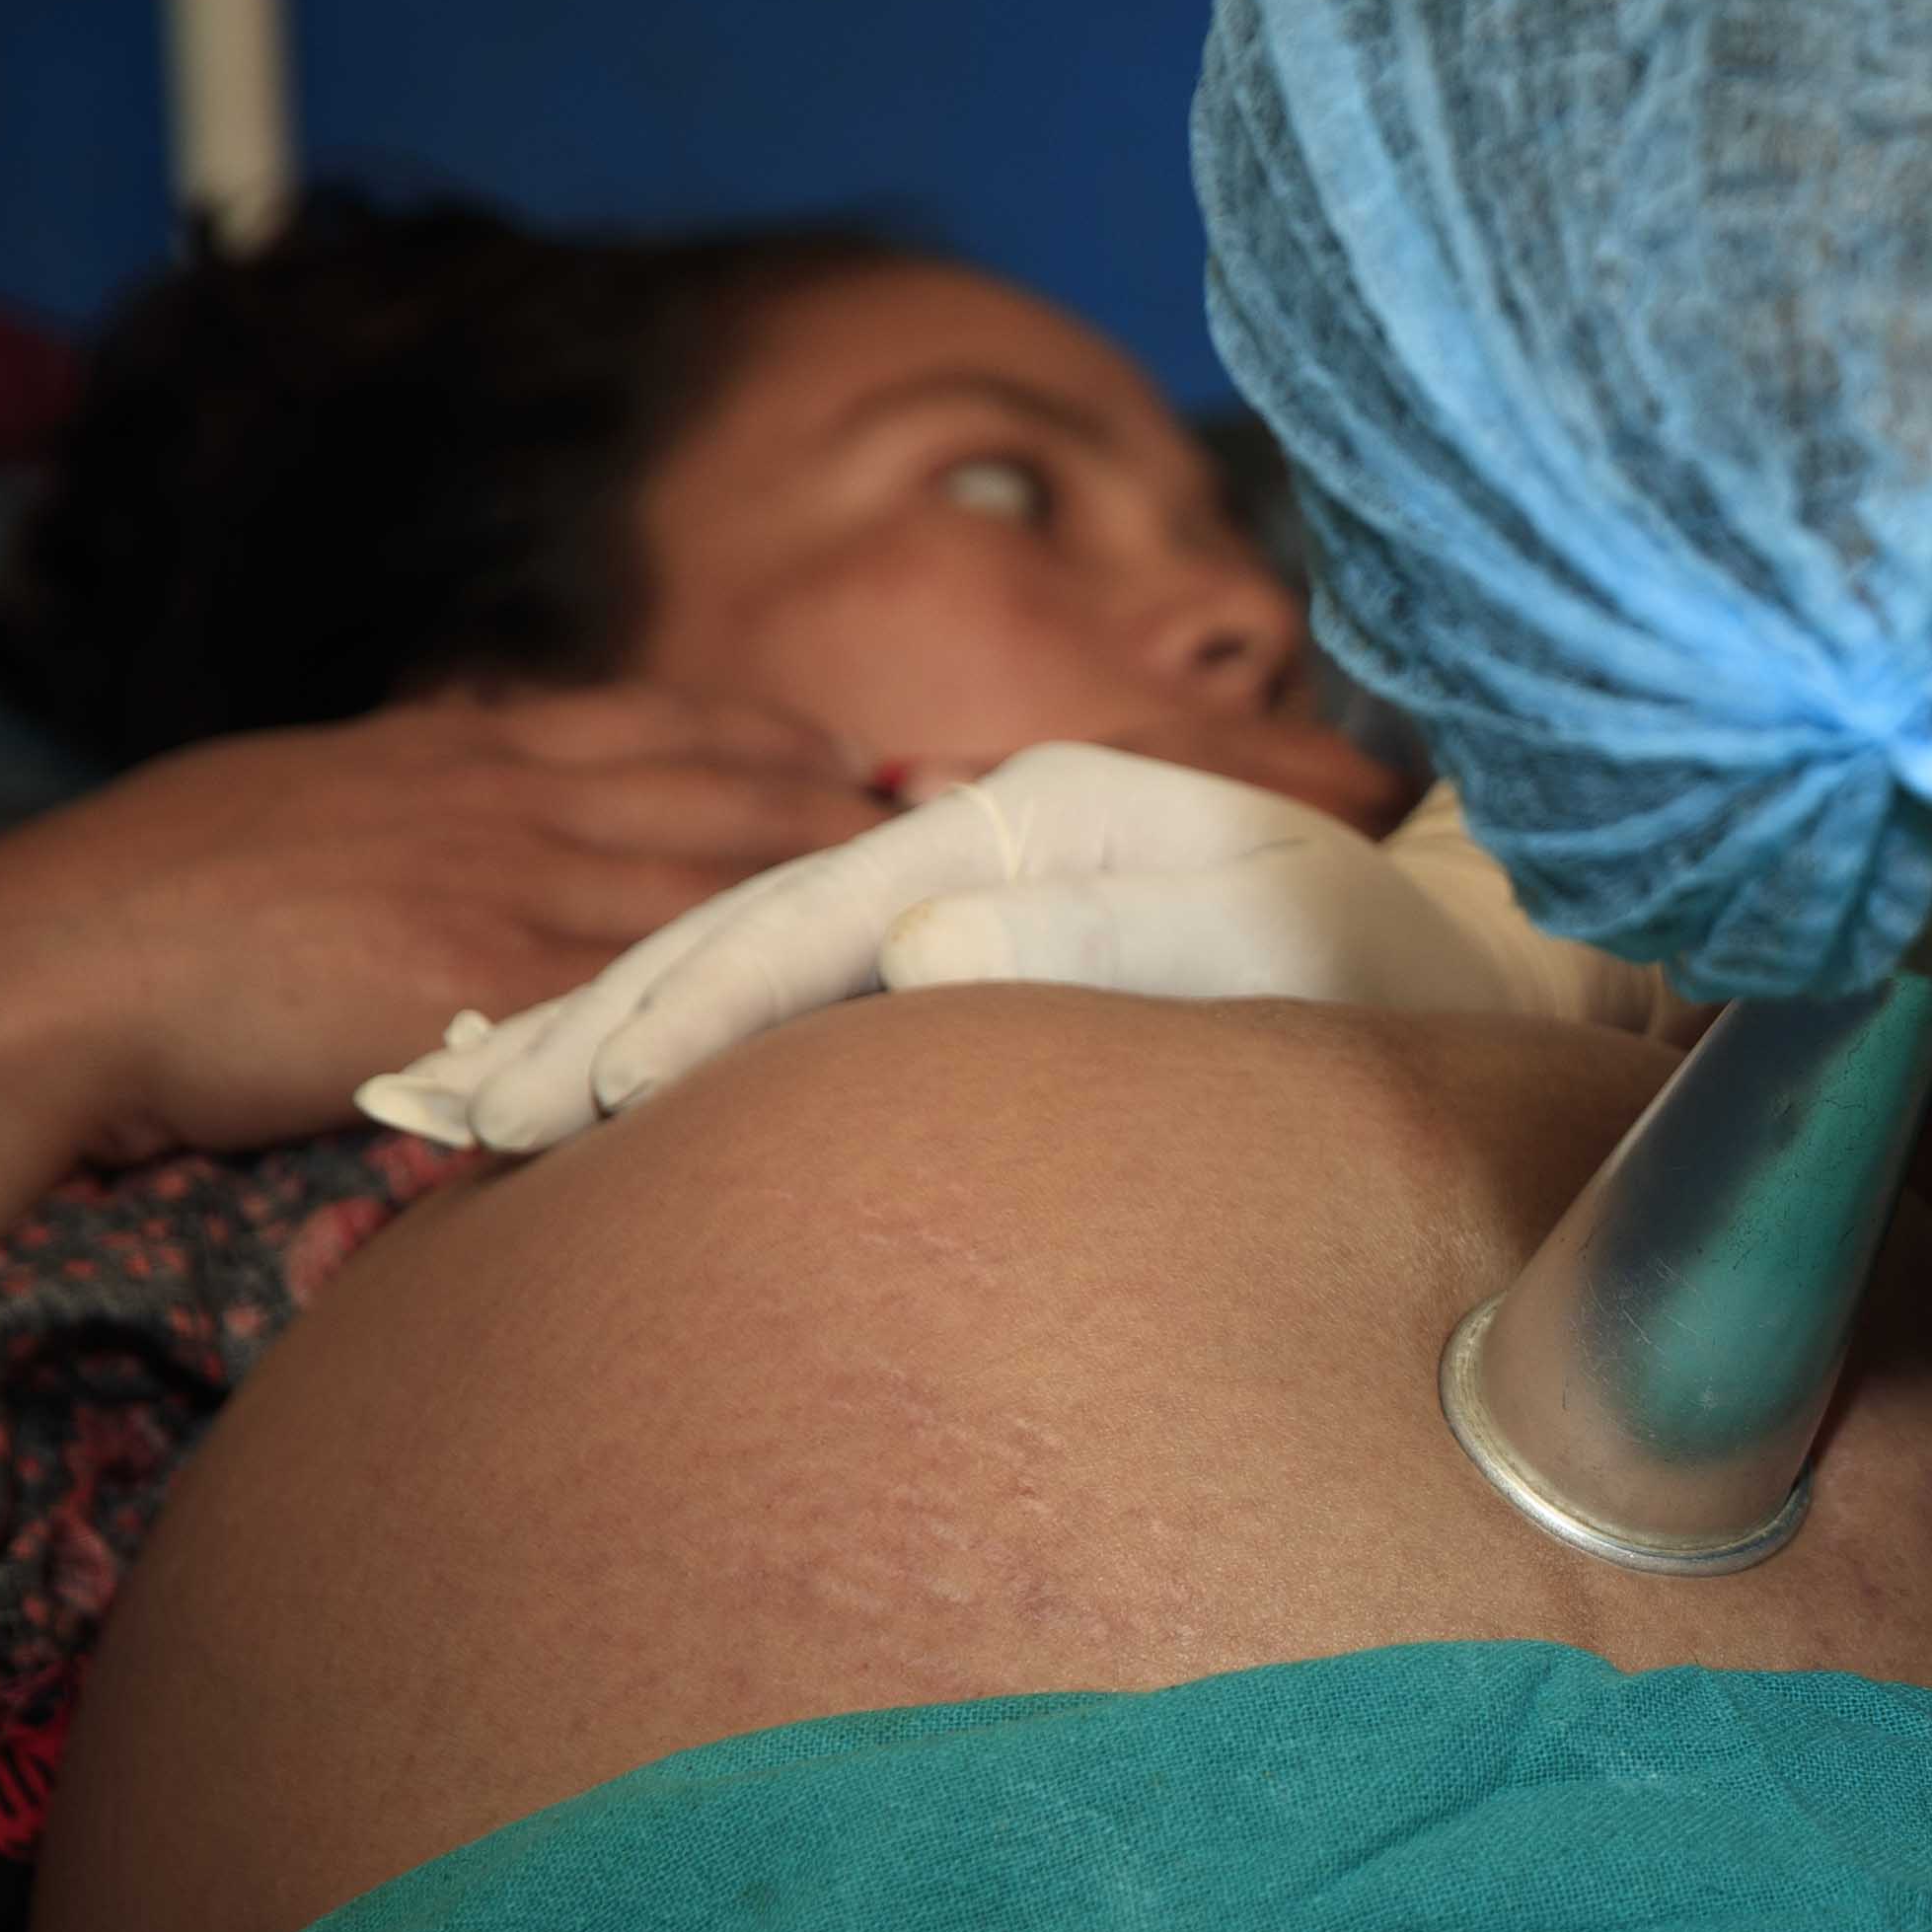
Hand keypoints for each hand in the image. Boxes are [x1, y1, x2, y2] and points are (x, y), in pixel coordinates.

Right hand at [0, 687, 886, 1167]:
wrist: (50, 972)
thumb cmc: (146, 904)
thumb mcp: (294, 804)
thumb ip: (402, 800)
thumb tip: (467, 789)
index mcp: (445, 750)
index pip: (651, 726)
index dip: (770, 743)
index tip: (856, 760)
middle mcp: (496, 801)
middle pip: (722, 799)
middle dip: (850, 821)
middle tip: (969, 837)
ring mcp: (500, 888)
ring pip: (714, 885)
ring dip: (838, 903)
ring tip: (949, 917)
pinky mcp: (487, 984)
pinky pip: (656, 989)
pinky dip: (754, 993)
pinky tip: (843, 1010)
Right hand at [361, 746, 1644, 1153]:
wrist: (1477, 974)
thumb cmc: (1385, 972)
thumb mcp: (1263, 947)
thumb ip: (1095, 942)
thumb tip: (907, 949)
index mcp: (1030, 814)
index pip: (807, 916)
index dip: (682, 1006)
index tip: (577, 1092)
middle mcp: (983, 834)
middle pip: (746, 924)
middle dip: (601, 1017)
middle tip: (455, 1117)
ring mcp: (979, 885)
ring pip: (761, 960)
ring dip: (625, 1031)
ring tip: (482, 1109)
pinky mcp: (990, 946)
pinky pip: (812, 998)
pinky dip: (708, 1045)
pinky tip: (622, 1101)